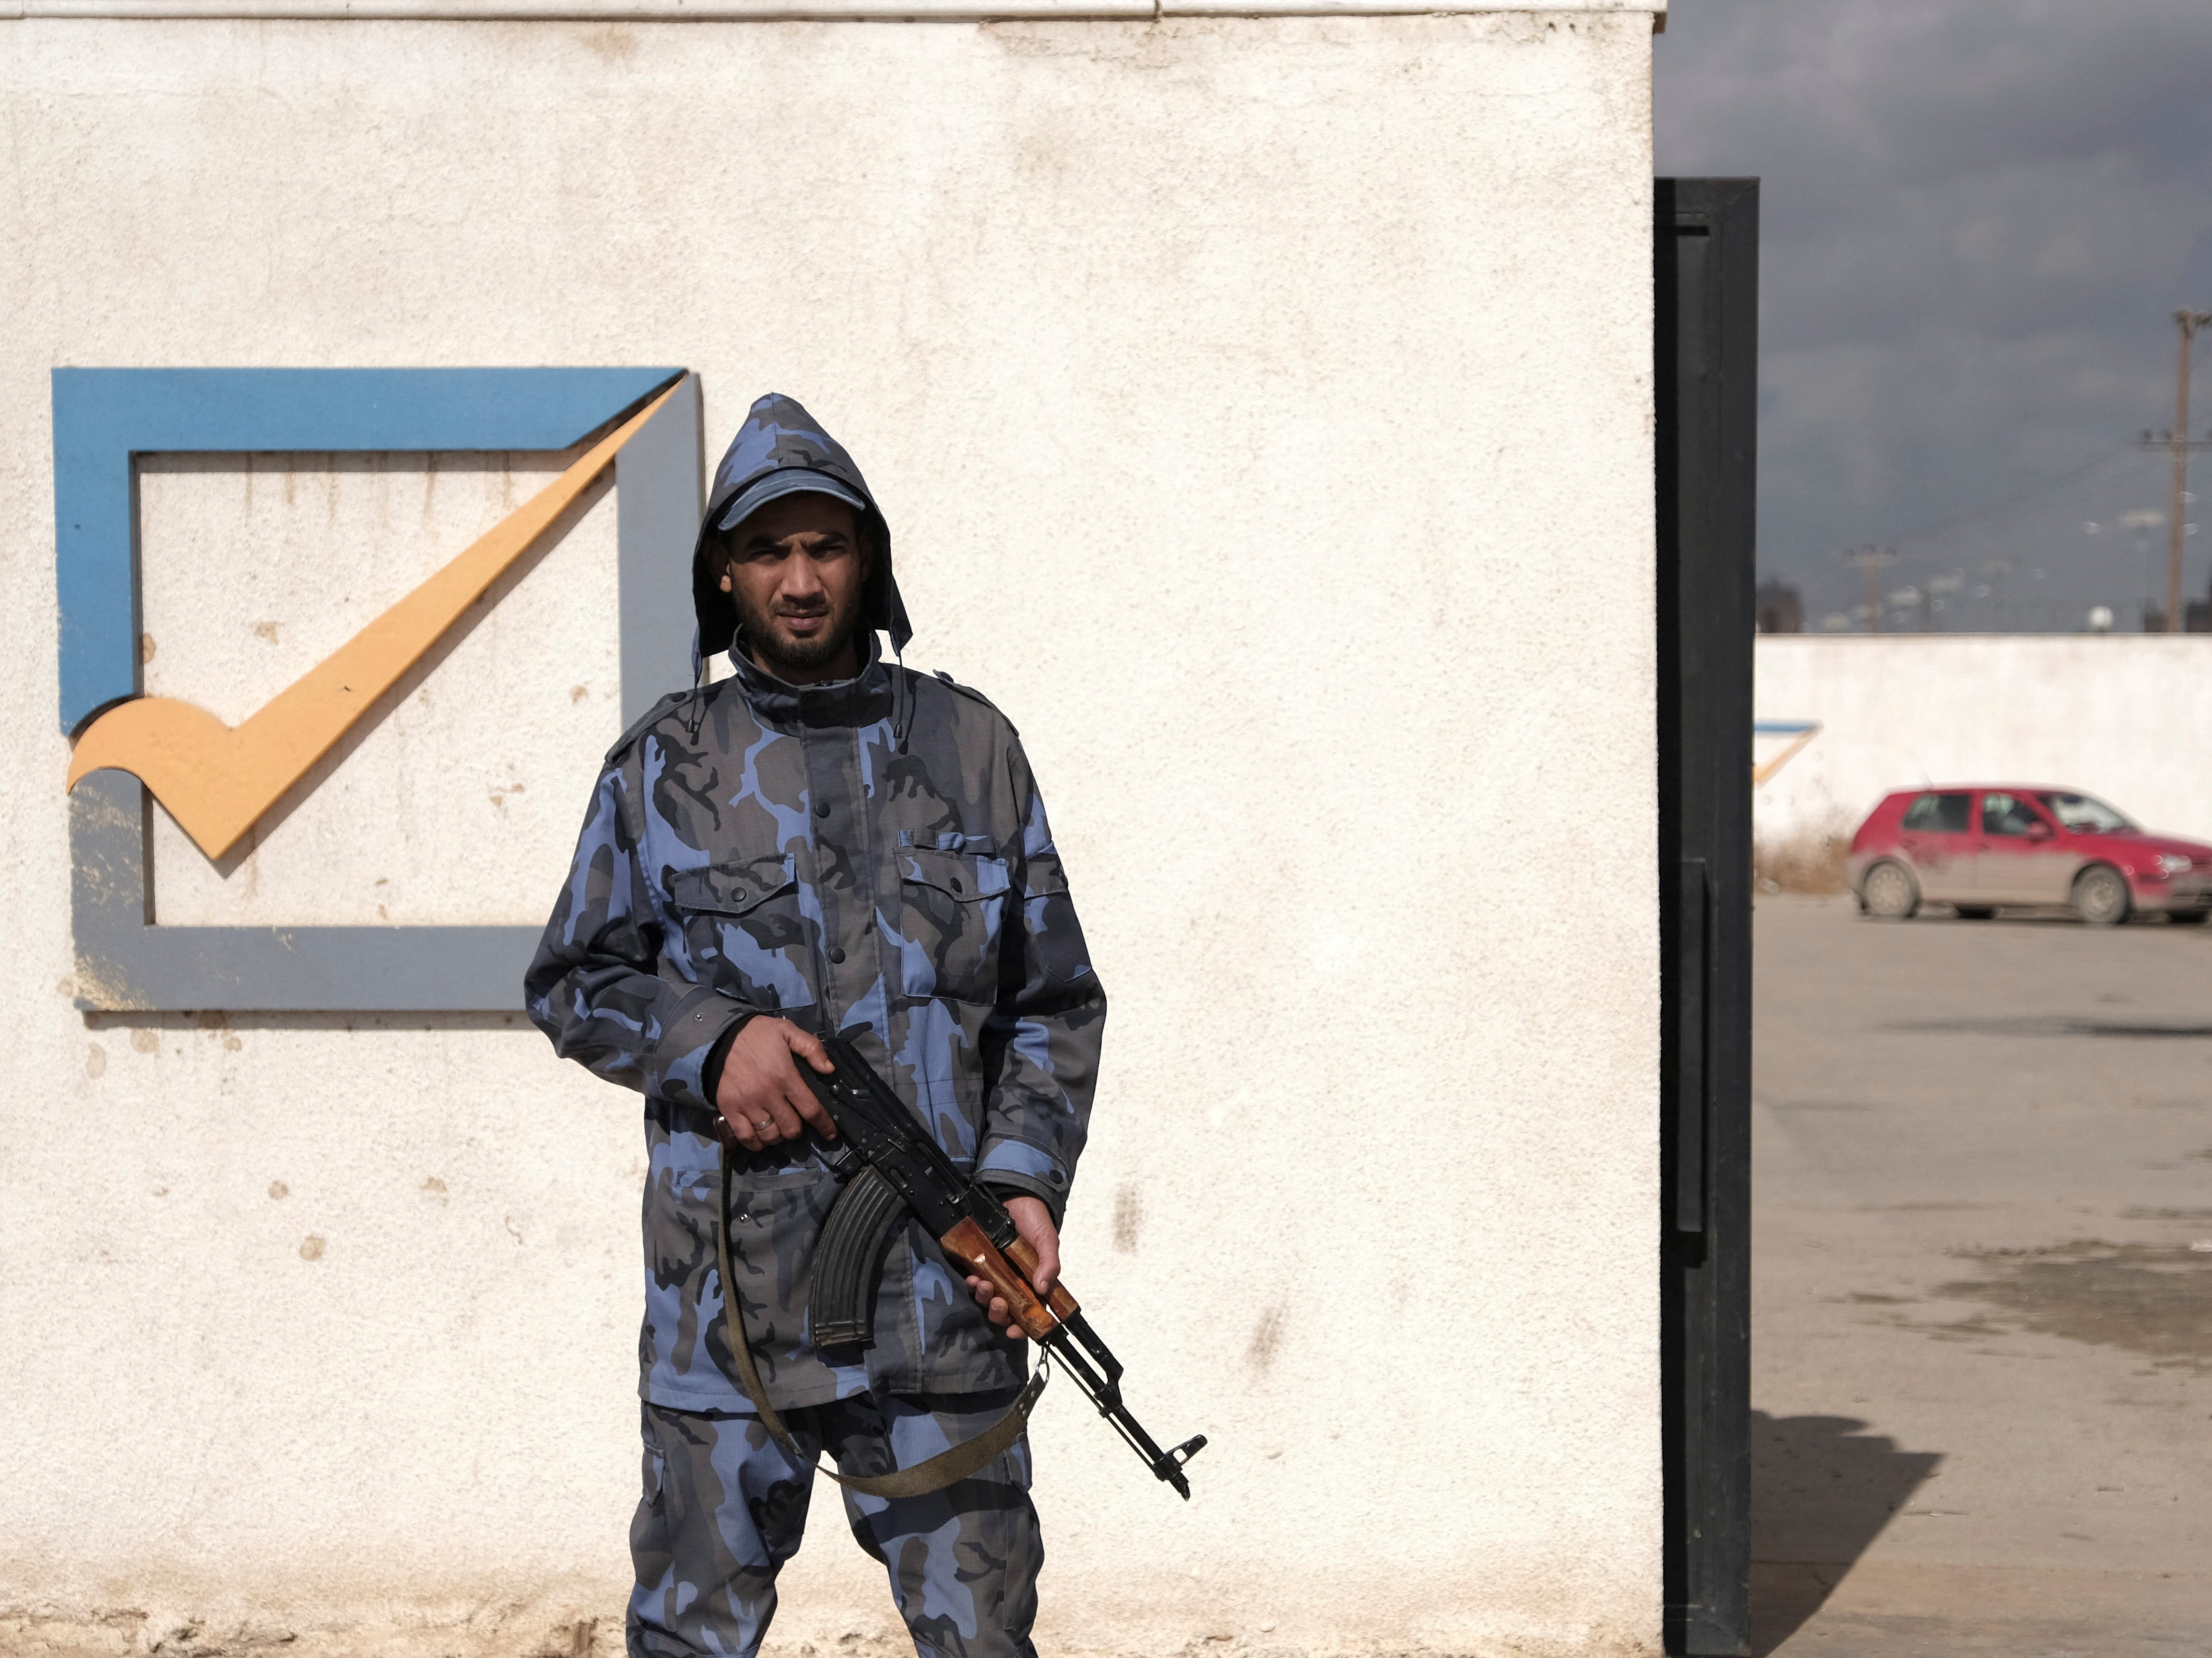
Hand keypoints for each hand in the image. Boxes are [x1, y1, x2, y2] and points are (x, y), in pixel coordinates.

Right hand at [713, 1017, 838, 1152]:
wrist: (721, 1037)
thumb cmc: (758, 1035)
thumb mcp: (788, 1031)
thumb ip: (811, 1048)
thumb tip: (829, 1070)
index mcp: (785, 1076)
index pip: (810, 1109)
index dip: (824, 1125)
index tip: (831, 1133)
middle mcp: (767, 1095)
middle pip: (790, 1128)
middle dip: (797, 1129)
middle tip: (795, 1121)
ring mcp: (747, 1104)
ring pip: (770, 1136)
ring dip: (778, 1136)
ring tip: (778, 1128)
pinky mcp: (729, 1110)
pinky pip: (746, 1137)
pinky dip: (756, 1143)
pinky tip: (761, 1136)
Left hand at [965, 1196, 1058, 1341]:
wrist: (1014, 1195)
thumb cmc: (1035, 1219)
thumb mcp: (1047, 1239)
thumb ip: (1049, 1262)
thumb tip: (1043, 1288)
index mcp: (1035, 1282)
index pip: (1030, 1312)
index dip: (1023, 1327)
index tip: (1015, 1332)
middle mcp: (1015, 1282)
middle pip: (1006, 1311)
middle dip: (999, 1313)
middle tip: (998, 1303)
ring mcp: (997, 1274)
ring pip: (989, 1298)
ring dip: (985, 1298)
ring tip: (982, 1285)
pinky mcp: (982, 1264)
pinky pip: (975, 1283)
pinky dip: (972, 1285)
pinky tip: (972, 1278)